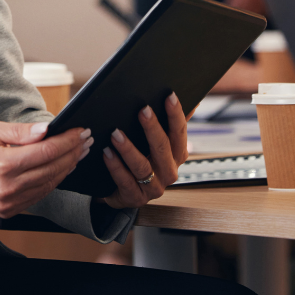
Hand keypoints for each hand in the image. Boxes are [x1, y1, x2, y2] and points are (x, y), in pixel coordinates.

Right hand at [0, 121, 91, 218]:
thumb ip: (22, 132)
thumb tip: (47, 130)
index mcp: (4, 164)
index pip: (46, 151)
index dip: (67, 141)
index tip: (80, 131)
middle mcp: (8, 187)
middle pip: (52, 169)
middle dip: (73, 153)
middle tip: (86, 140)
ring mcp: (9, 202)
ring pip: (49, 184)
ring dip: (67, 167)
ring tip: (79, 152)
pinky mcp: (9, 210)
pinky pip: (39, 196)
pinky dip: (53, 181)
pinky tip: (62, 169)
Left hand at [101, 93, 187, 209]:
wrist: (123, 190)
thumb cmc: (142, 158)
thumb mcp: (155, 141)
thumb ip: (169, 122)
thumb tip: (187, 98)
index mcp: (177, 155)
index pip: (180, 131)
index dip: (176, 114)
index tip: (170, 95)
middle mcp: (169, 172)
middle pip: (163, 148)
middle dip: (153, 128)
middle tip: (143, 110)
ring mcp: (153, 187)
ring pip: (142, 166)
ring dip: (129, 149)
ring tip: (116, 133)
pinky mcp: (135, 198)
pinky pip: (125, 181)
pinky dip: (115, 166)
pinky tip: (106, 153)